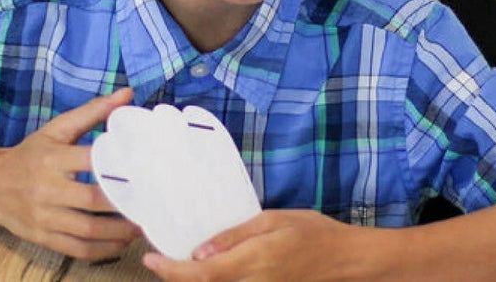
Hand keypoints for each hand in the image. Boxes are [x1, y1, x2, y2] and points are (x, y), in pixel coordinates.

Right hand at [0, 88, 139, 259]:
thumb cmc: (30, 155)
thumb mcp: (56, 130)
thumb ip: (92, 112)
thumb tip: (127, 93)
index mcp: (52, 158)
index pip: (89, 161)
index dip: (119, 166)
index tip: (146, 170)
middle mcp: (46, 188)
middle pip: (91, 199)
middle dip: (124, 204)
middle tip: (151, 204)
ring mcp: (43, 216)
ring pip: (87, 229)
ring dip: (118, 232)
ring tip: (141, 226)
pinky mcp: (42, 237)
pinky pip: (76, 249)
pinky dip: (102, 250)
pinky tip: (120, 243)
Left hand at [142, 209, 358, 280]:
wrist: (345, 259)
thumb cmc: (313, 232)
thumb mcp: (272, 220)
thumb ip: (234, 236)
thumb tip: (200, 251)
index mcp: (253, 262)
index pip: (201, 274)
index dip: (171, 270)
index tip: (150, 259)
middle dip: (177, 278)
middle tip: (161, 260)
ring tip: (181, 266)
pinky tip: (209, 272)